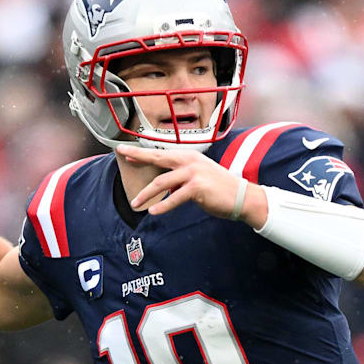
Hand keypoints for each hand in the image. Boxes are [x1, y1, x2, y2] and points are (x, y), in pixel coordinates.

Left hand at [116, 144, 267, 226]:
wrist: (241, 197)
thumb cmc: (219, 188)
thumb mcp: (198, 176)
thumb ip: (180, 177)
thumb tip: (164, 184)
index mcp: (188, 157)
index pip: (161, 153)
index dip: (142, 152)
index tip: (125, 151)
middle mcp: (189, 161)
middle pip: (158, 158)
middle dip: (138, 156)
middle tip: (122, 154)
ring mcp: (193, 173)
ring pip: (162, 182)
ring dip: (146, 194)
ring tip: (135, 203)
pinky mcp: (197, 187)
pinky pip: (174, 198)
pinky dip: (163, 206)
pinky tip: (153, 211)